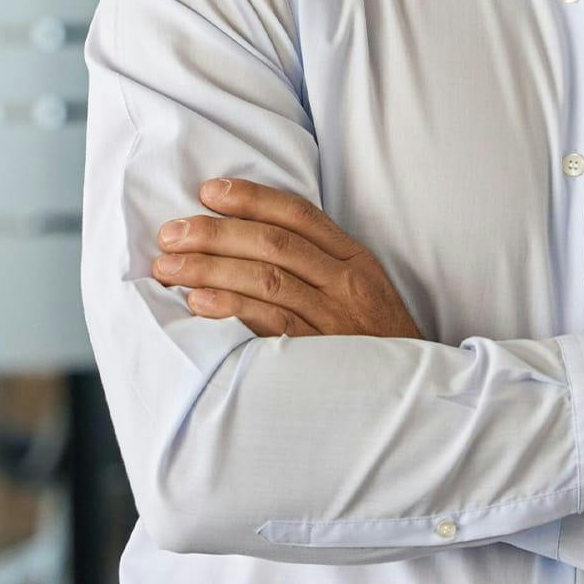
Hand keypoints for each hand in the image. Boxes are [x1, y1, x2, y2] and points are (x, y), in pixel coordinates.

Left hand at [152, 177, 423, 339]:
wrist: (413, 393)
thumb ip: (320, 264)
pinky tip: (199, 303)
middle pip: (273, 243)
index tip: (208, 190)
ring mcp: (334, 318)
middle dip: (216, 233)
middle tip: (171, 233)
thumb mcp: (363, 291)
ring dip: (210, 269)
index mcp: (354, 259)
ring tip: (169, 267)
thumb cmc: (377, 341)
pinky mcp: (320, 355)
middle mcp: (345, 282)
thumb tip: (252, 241)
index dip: (251, 198)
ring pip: (266, 278)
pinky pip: (270, 324)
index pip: (298, 214)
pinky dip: (232, 309)